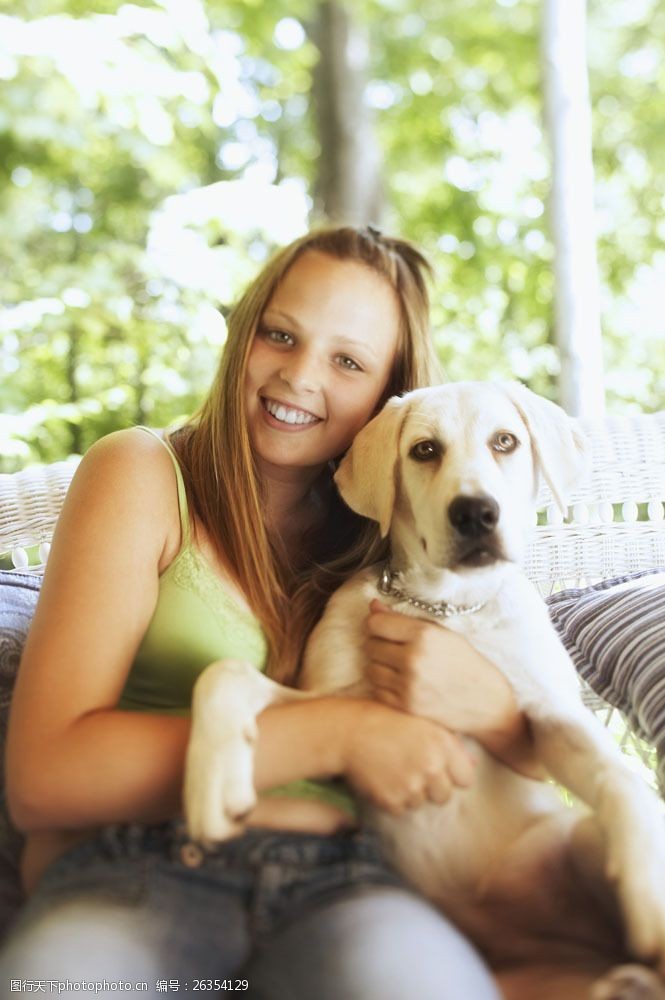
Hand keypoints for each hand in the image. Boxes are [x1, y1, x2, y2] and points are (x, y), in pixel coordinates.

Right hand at [341, 700, 475, 814]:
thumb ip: (450, 742)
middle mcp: (431, 766)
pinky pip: (401, 809)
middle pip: (444, 796)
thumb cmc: (386, 721)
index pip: (466, 778)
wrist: (349, 732)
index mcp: (442, 744)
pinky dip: (392, 799)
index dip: (453, 776)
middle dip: (431, 788)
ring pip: (421, 803)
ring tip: (392, 769)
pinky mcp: (392, 800)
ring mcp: (412, 785)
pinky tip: (382, 778)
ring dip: (410, 793)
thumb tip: (474, 763)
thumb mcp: (422, 722)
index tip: (439, 770)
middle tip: (411, 770)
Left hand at [364, 599, 516, 736]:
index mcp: (424, 635)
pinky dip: (384, 686)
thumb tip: (373, 606)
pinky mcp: (405, 707)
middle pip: (370, 645)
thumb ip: (404, 620)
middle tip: (394, 648)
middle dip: (379, 644)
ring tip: (399, 667)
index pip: (376, 623)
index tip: (383, 627)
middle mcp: (413, 659)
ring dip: (380, 666)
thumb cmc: (466, 663)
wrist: (487, 703)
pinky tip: (402, 683)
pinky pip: (377, 690)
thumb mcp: (441, 633)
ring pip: (371, 668)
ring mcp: (407, 685)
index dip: (377, 623)